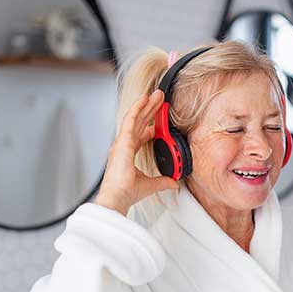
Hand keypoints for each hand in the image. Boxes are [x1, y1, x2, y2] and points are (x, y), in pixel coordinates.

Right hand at [95, 89, 179, 214]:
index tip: (159, 120)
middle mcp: (123, 146)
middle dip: (149, 110)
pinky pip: (130, 120)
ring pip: (135, 118)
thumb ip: (162, 181)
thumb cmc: (126, 192)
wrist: (118, 197)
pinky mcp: (122, 141)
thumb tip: (174, 183)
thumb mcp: (150, 184)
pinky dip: (137, 108)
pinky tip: (145, 99)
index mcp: (127, 155)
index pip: (140, 135)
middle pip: (139, 123)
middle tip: (159, 99)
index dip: (150, 126)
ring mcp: (122, 142)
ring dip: (146, 105)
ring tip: (156, 95)